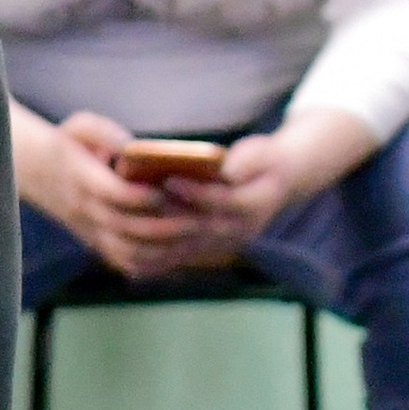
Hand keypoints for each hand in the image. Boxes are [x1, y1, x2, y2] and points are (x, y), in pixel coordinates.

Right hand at [11, 109, 236, 280]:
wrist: (39, 175)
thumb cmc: (69, 145)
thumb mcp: (79, 127)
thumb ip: (104, 132)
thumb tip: (131, 145)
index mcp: (81, 179)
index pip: (111, 193)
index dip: (139, 196)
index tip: (165, 189)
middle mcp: (86, 211)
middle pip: (126, 227)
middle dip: (164, 225)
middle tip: (197, 218)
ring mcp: (92, 232)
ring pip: (129, 251)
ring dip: (163, 247)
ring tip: (194, 235)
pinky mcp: (100, 245)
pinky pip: (128, 262)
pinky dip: (156, 263)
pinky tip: (180, 251)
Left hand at [146, 108, 376, 253]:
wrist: (278, 185)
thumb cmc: (263, 162)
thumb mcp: (262, 153)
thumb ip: (245, 161)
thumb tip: (224, 169)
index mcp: (257, 205)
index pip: (224, 202)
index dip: (197, 192)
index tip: (170, 179)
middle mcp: (242, 230)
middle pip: (201, 227)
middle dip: (169, 214)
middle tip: (139, 200)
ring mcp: (227, 244)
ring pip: (188, 245)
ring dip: (158, 234)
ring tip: (131, 216)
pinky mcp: (213, 249)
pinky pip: (182, 256)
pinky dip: (158, 252)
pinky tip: (132, 242)